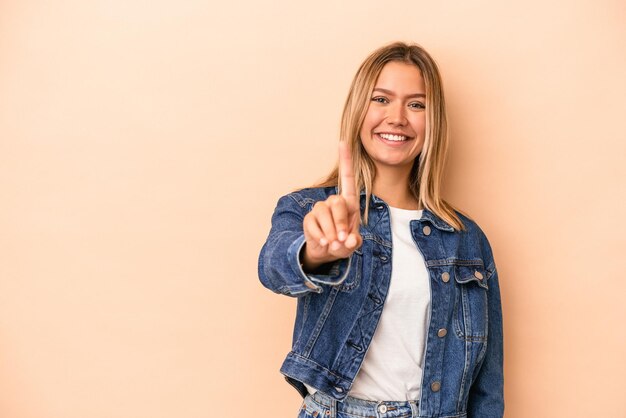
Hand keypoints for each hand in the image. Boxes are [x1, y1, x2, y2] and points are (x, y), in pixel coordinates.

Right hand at [301, 141, 362, 271]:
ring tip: (334, 243)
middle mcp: (333, 202)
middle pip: (337, 201)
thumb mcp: (353, 244)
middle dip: (341, 222)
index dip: (346, 160)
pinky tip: (324, 243)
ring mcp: (320, 210)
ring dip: (331, 230)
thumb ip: (354, 242)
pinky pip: (313, 224)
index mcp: (349, 202)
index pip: (347, 178)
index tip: (343, 142)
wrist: (327, 253)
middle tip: (343, 239)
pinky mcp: (309, 219)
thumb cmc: (343, 243)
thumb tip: (347, 240)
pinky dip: (320, 236)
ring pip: (323, 212)